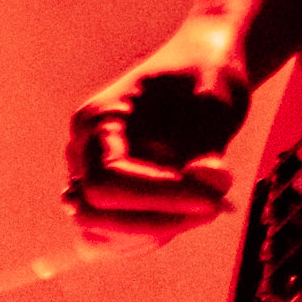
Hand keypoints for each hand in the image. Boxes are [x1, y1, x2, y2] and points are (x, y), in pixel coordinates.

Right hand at [65, 18, 250, 241]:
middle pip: (95, 214)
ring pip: (97, 236)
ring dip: (154, 233)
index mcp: (99, 118)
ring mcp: (88, 175)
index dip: (159, 199)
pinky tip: (191, 215)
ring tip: (207, 207)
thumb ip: (209, 145)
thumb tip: (210, 184)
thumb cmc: (207, 73)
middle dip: (158, 221)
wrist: (204, 63)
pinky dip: (149, 236)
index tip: (215, 201)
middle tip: (218, 206)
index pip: (108, 180)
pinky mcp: (107, 195)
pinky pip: (109, 238)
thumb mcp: (216, 100)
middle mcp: (83, 151)